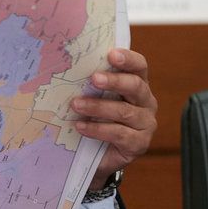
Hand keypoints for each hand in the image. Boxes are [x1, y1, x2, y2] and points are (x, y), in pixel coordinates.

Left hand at [71, 48, 157, 189]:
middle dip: (114, 81)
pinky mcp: (139, 144)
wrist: (97, 154)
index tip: (111, 54)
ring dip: (99, 107)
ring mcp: (145, 124)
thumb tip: (62, 64)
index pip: (139, 66)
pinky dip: (98, 130)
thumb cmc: (94, 118)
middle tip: (94, 79)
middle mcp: (145, 102)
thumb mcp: (92, 97)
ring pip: (125, 112)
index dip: (128, 59)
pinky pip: (120, 134)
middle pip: (136, 86)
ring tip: (76, 105)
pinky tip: (80, 127)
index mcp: (136, 84)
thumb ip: (88, 83)